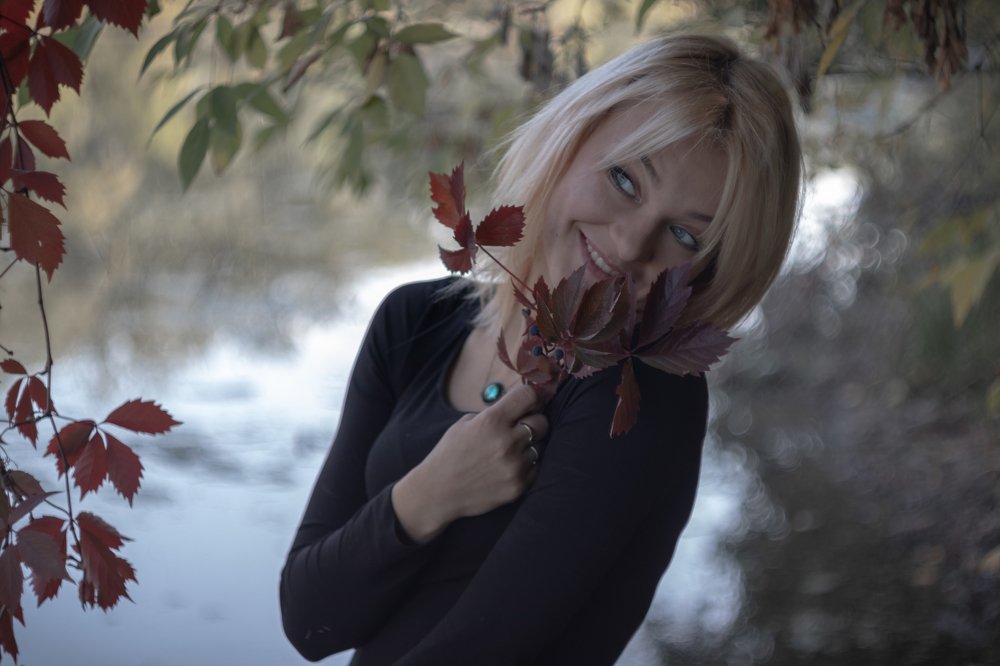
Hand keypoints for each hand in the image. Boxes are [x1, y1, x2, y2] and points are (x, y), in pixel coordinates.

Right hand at [391, 384, 548, 542]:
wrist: (439, 492)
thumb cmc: (450, 454)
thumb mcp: (465, 423)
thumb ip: (493, 414)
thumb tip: (518, 407)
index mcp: (492, 421)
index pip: (529, 396)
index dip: (531, 395)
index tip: (530, 400)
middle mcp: (507, 442)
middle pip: (542, 422)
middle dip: (534, 421)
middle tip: (522, 426)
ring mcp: (515, 466)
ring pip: (540, 446)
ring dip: (529, 445)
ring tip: (511, 449)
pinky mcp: (519, 486)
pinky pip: (535, 467)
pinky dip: (526, 465)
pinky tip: (508, 466)